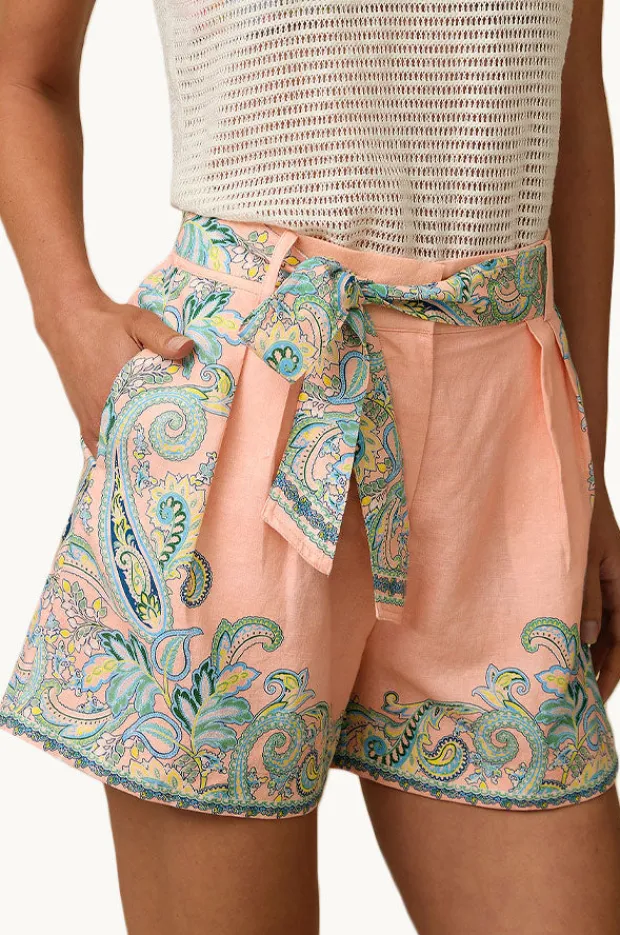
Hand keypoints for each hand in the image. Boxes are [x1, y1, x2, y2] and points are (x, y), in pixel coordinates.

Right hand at [36, 287, 193, 453]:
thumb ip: (163, 337)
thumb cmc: (108, 322)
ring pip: (117, 447)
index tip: (188, 439)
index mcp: (121, 390)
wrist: (69, 320)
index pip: (152, 426)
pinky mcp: (83, 417)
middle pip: (136, 441)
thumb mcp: (140, 323)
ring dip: (136, 449)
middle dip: (157, 446)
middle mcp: (103, 409)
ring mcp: (92, 416)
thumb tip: (188, 348)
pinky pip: (99, 445)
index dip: (171, 436)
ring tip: (159, 452)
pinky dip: (115, 449)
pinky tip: (131, 450)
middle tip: (178, 449)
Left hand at [581, 484, 619, 700]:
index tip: (596, 698)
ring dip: (587, 654)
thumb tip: (586, 639)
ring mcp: (605, 584)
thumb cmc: (579, 519)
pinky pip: (589, 612)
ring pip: (601, 629)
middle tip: (577, 701)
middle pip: (613, 641)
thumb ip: (585, 598)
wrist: (575, 485)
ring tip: (568, 682)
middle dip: (599, 671)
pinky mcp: (589, 578)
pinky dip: (579, 632)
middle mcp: (617, 589)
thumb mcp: (581, 560)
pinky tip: (563, 648)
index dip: (611, 673)